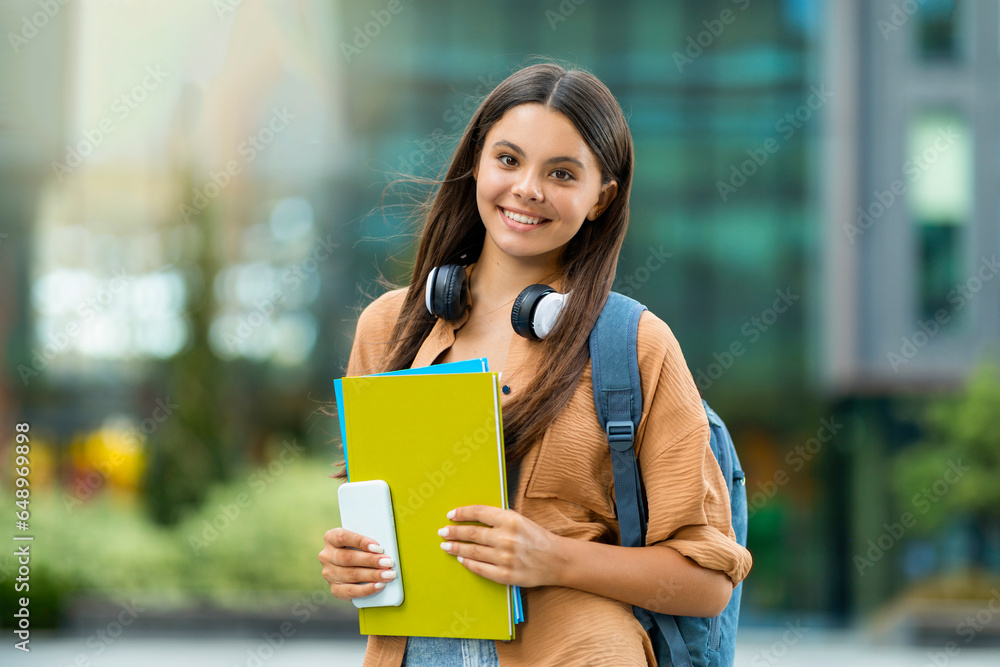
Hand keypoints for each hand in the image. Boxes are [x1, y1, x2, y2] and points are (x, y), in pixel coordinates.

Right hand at [319, 528, 396, 600]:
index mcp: (331, 538)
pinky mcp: (335, 588)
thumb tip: (382, 550)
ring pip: (351, 575)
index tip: (378, 547)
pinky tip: (379, 585)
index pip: (343, 537)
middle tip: (388, 562)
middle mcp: (327, 555)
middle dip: (371, 561)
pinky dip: (367, 589)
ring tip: (387, 575)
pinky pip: (351, 591)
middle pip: (348, 558)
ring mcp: (329, 573)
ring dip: (372, 575)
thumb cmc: (359, 548)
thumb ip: (367, 543)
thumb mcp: (360, 541)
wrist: (352, 565)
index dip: (361, 542)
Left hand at [437, 505, 566, 588]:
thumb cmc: (536, 537)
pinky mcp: (506, 575)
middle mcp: (506, 538)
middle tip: (442, 532)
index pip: (479, 513)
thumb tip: (472, 518)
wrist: (556, 560)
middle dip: (453, 532)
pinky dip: (468, 563)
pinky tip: (461, 559)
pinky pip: (480, 569)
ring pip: (472, 552)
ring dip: (456, 548)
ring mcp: (505, 558)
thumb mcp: (520, 520)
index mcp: (510, 520)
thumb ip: (498, 518)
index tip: (450, 515)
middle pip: (472, 534)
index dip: (462, 513)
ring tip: (446, 546)